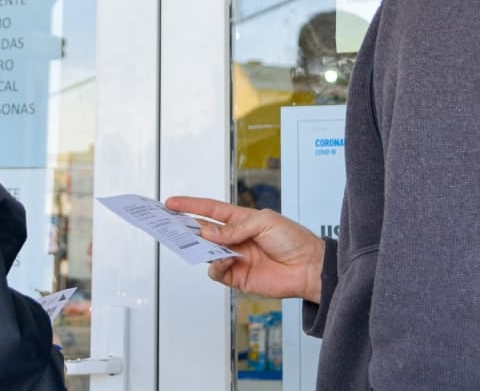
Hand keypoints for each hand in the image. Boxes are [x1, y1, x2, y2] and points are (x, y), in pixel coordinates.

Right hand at [165, 196, 325, 303]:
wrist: (309, 268)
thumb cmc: (293, 239)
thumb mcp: (264, 222)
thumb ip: (234, 228)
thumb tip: (209, 233)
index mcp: (241, 220)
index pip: (210, 210)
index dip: (190, 206)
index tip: (171, 203)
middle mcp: (235, 238)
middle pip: (203, 231)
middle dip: (185, 227)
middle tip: (170, 225)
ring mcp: (235, 258)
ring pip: (207, 252)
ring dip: (200, 247)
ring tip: (198, 242)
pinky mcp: (238, 277)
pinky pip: (217, 271)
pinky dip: (215, 265)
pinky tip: (223, 260)